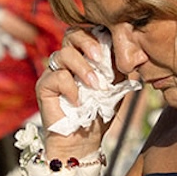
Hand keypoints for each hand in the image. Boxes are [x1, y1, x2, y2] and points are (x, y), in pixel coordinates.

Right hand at [35, 28, 114, 144]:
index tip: (113, 46)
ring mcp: (54, 72)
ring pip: (64, 54)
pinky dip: (71, 88)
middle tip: (100, 58)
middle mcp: (67, 61)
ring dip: (83, 68)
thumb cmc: (99, 115)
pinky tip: (78, 101)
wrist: (83, 142)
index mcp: (84, 57)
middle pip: (71, 34)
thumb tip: (132, 52)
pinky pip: (57, 76)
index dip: (99, 35)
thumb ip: (119, 69)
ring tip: (95, 86)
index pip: (87, 33)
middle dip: (88, 42)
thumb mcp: (116, 89)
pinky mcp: (44, 86)